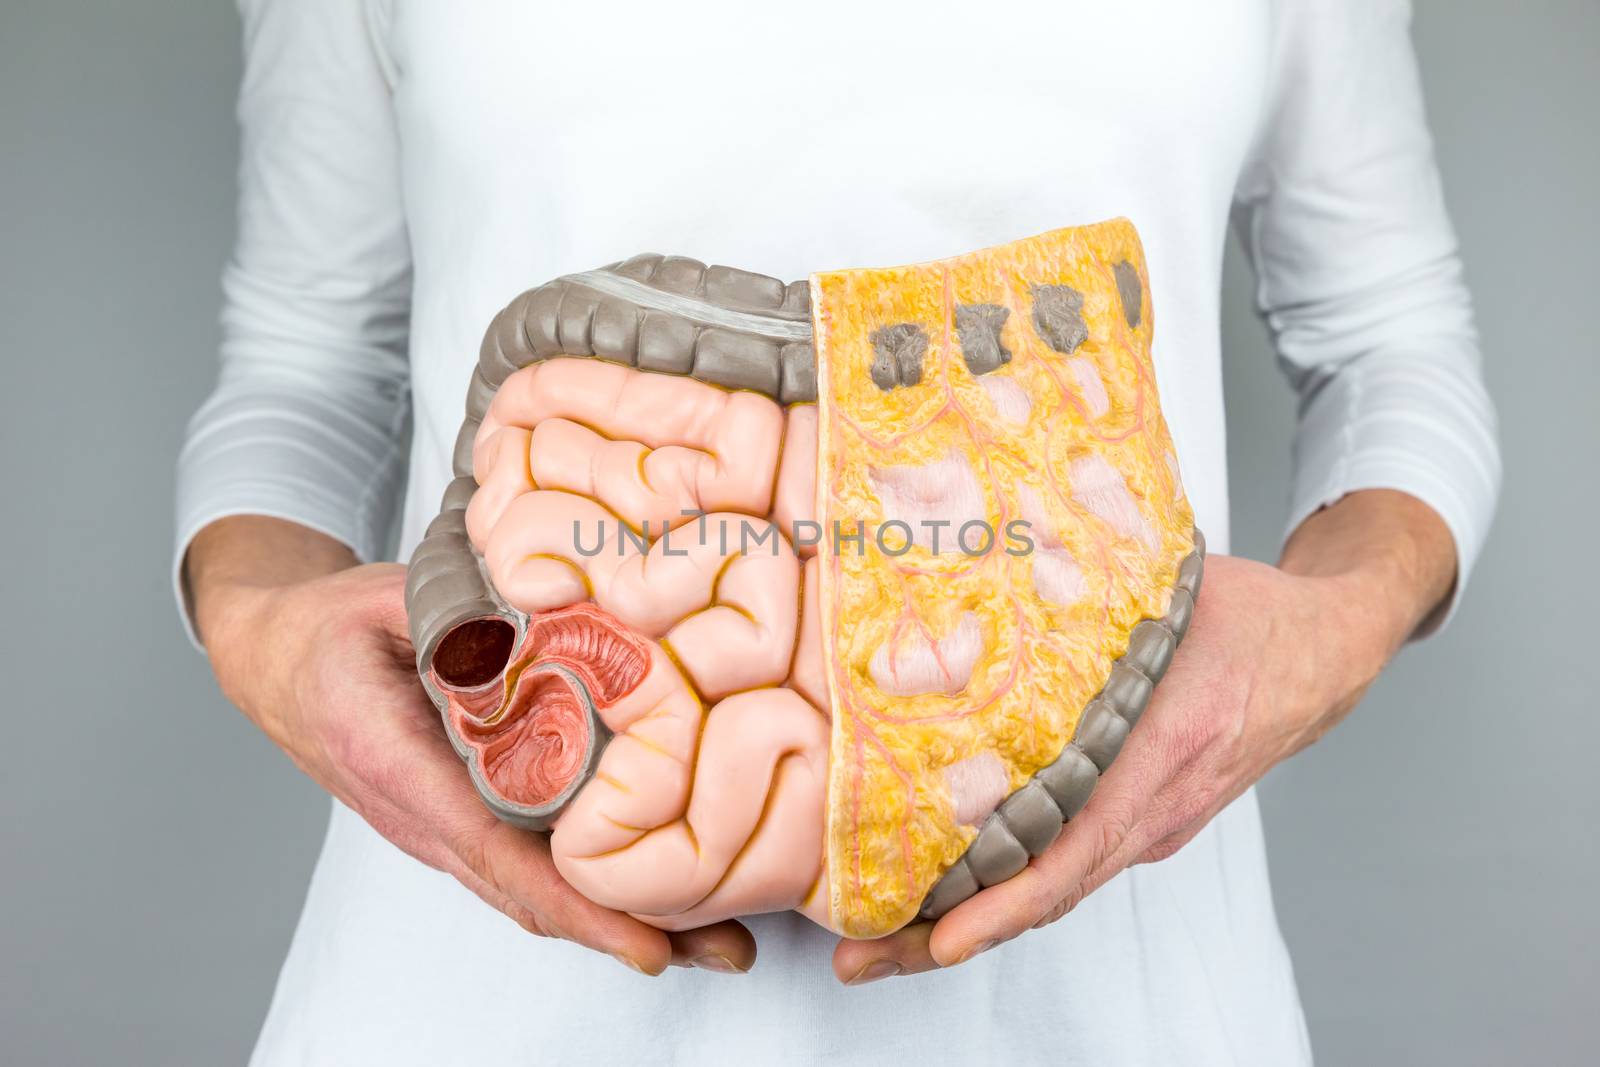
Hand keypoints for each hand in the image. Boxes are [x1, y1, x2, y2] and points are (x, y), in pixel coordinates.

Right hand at [190, 518, 755, 975]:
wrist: (277, 662)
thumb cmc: (331, 631)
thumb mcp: (387, 601)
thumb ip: (464, 614)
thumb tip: (558, 613)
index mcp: (398, 765)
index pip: (497, 850)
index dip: (578, 903)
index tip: (649, 943)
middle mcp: (423, 819)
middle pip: (532, 896)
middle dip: (629, 929)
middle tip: (730, 949)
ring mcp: (443, 831)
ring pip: (536, 893)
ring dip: (624, 917)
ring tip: (720, 937)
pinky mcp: (461, 824)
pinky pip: (529, 867)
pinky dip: (595, 889)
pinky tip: (660, 890)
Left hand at [833, 490, 1454, 983]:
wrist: (1330, 651)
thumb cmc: (1255, 619)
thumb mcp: (1175, 590)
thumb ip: (1092, 586)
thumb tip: (987, 560)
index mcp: (1167, 749)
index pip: (1079, 844)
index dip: (1007, 899)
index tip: (941, 935)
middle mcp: (1159, 806)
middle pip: (1050, 891)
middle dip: (951, 932)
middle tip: (861, 957)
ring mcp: (1155, 822)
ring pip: (1055, 887)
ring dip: (970, 919)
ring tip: (878, 940)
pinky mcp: (1147, 820)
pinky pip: (1072, 863)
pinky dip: (1007, 889)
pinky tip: (943, 890)